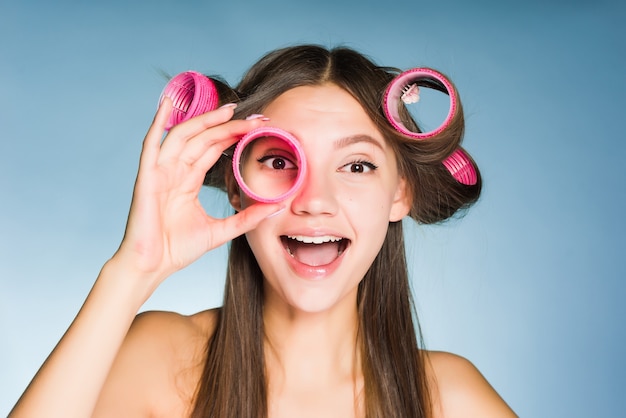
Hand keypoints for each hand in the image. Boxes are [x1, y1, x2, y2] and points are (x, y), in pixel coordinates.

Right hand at [113, 99, 281, 284]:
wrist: (151, 267)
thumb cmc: (178, 249)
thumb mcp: (221, 231)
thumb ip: (247, 218)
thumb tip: (277, 206)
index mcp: (188, 180)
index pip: (214, 149)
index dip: (234, 135)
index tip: (258, 126)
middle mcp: (175, 171)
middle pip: (204, 138)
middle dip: (229, 126)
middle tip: (256, 117)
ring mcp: (160, 172)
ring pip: (184, 136)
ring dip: (205, 121)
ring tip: (228, 110)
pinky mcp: (147, 177)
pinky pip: (151, 145)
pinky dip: (157, 123)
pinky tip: (167, 105)